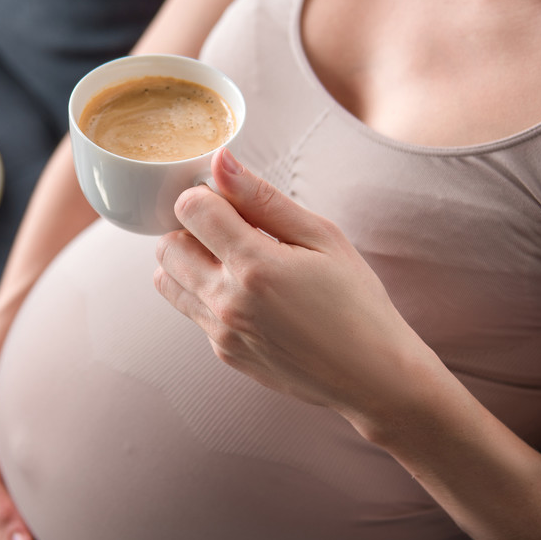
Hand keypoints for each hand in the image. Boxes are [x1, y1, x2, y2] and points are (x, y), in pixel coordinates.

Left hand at [153, 149, 436, 431]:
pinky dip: (206, 294)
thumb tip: (220, 162)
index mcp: (254, 266)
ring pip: (167, 280)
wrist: (374, 377)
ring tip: (233, 260)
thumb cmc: (358, 302)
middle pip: (167, 245)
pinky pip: (191, 310)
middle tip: (232, 230)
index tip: (232, 202)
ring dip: (188, 261)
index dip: (207, 195)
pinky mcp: (224, 352)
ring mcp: (221, 332)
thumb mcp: (323, 237)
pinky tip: (249, 295)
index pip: (189, 209)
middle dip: (191, 228)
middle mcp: (227, 302)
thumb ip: (263, 199)